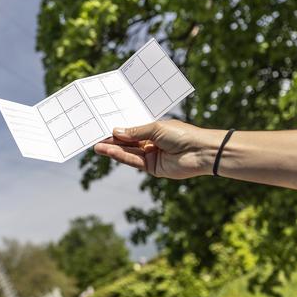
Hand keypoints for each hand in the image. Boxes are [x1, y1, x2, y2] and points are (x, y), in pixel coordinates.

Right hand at [94, 120, 218, 178]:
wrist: (200, 151)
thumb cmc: (182, 134)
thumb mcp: (155, 128)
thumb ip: (135, 133)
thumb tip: (116, 132)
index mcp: (153, 130)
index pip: (131, 131)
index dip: (118, 131)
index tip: (102, 130)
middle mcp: (150, 143)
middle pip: (127, 143)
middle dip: (112, 141)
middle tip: (95, 139)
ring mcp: (151, 156)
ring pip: (128, 153)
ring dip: (113, 150)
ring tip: (98, 147)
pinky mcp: (152, 168)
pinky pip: (134, 161)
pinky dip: (122, 156)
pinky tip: (111, 151)